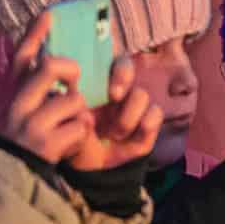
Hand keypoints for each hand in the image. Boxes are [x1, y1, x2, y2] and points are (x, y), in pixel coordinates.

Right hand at [0, 13, 90, 165]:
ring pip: (74, 99)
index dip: (36, 32)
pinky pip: (80, 127)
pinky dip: (80, 134)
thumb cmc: (11, 133)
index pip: (22, 54)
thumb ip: (24, 85)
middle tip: (73, 81)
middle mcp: (19, 102)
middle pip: (52, 67)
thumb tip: (46, 59)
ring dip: (79, 111)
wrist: (4, 171)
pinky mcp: (48, 144)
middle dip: (71, 70)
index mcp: (9, 90)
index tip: (50, 14)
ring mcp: (34, 123)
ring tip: (71, 120)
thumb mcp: (7, 105)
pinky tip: (70, 140)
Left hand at [66, 53, 162, 171]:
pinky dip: (144, 125)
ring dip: (126, 117)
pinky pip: (155, 114)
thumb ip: (70, 98)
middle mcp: (117, 89)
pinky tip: (129, 139)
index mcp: (95, 81)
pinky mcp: (148, 124)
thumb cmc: (75, 134)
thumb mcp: (69, 116)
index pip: (107, 59)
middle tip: (113, 96)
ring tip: (112, 134)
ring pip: (141, 94)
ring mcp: (133, 106)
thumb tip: (72, 83)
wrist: (86, 164)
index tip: (109, 88)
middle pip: (128, 67)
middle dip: (122, 78)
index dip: (113, 68)